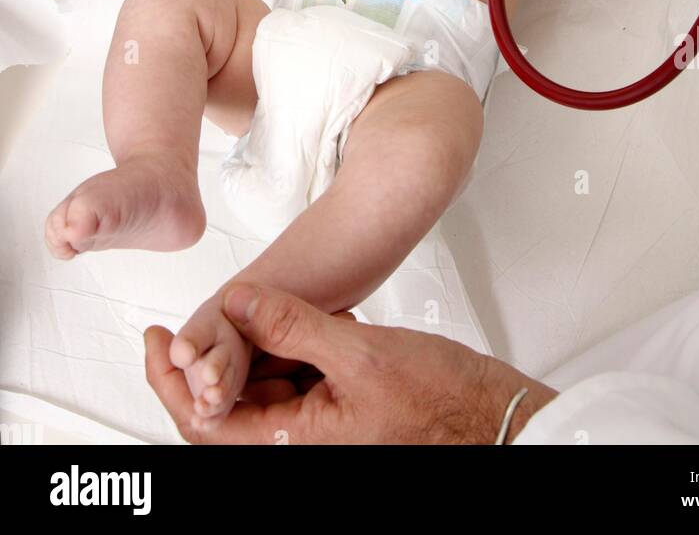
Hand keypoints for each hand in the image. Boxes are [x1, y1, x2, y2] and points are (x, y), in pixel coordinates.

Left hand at [145, 284, 556, 444]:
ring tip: (256, 305)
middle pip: (226, 405)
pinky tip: (304, 312)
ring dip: (251, 347)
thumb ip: (295, 326)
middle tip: (177, 324)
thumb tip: (239, 303)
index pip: (206, 420)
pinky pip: (297, 377)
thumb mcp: (361, 353)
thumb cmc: (443, 402)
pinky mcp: (341, 408)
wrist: (496, 419)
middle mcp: (300, 442)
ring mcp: (320, 427)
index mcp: (294, 444)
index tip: (154, 339)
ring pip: (261, 385)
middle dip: (203, 362)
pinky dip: (290, 343)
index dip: (172, 380)